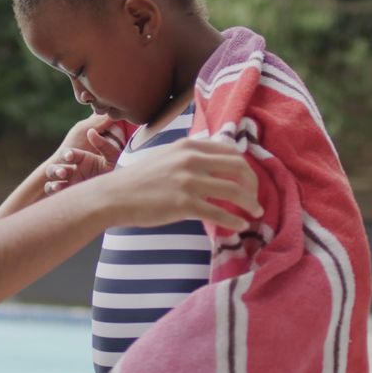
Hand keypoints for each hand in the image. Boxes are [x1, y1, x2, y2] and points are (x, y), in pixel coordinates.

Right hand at [45, 115, 123, 194]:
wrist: (124, 190)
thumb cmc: (120, 170)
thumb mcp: (114, 156)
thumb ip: (103, 145)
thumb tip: (91, 132)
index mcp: (82, 159)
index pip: (69, 154)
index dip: (67, 154)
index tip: (70, 156)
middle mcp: (74, 171)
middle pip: (56, 167)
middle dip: (56, 169)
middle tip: (63, 173)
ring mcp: (71, 185)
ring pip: (53, 181)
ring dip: (53, 182)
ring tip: (58, 186)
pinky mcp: (71, 196)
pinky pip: (57, 194)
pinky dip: (54, 193)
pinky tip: (59, 192)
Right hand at [93, 138, 261, 232]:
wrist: (115, 196)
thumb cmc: (140, 179)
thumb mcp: (167, 156)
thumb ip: (190, 155)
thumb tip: (215, 161)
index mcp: (189, 145)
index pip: (231, 151)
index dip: (246, 167)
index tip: (249, 180)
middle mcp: (192, 159)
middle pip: (239, 168)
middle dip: (253, 184)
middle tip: (256, 197)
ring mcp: (189, 181)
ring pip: (234, 191)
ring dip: (250, 203)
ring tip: (256, 213)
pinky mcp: (184, 204)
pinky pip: (219, 213)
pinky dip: (234, 221)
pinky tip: (240, 227)